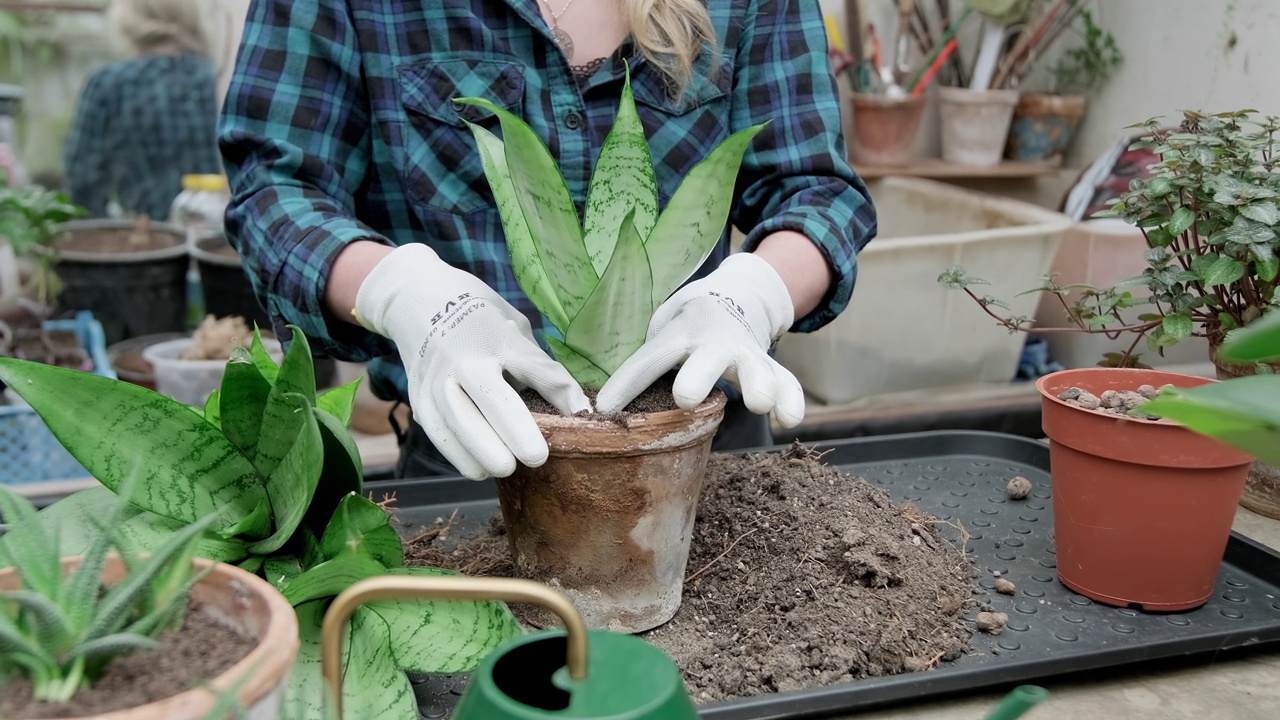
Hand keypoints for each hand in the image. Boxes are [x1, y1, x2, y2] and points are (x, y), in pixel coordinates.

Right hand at [354, 243, 589, 478]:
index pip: (535, 368)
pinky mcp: (419, 399)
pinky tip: (480, 466)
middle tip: (537, 457)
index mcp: (499, 336)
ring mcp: (437, 379)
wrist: (419, 301)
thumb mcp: (518, 331)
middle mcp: (465, 358)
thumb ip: (542, 370)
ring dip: (485, 452)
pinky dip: (460, 456)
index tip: (580, 417)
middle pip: (493, 399)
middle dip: (515, 434)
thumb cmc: (482, 320)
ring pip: (460, 424)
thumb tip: (579, 411)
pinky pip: (439, 435)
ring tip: (507, 467)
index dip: (560, 394)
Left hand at [595, 252, 804, 426]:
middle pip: (705, 360)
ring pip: (756, 370)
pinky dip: (790, 400)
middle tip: (685, 398)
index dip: (626, 383)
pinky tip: (787, 420)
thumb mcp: (663, 333)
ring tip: (758, 404)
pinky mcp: (770, 367)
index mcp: (678, 334)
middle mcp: (713, 342)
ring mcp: (746, 354)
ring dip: (757, 386)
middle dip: (696, 378)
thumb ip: (643, 366)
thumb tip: (600, 410)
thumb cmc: (686, 330)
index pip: (649, 359)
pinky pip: (787, 382)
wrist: (735, 298)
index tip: (603, 409)